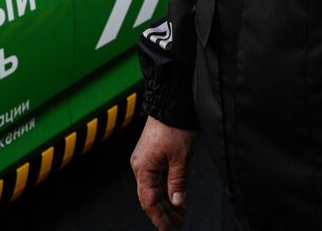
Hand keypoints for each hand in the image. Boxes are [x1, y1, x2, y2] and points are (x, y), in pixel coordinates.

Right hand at [131, 116, 195, 230]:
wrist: (171, 103)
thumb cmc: (174, 126)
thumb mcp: (181, 158)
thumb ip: (178, 182)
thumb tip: (177, 202)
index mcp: (143, 169)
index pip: (149, 202)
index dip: (160, 218)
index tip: (170, 229)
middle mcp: (141, 166)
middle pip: (151, 197)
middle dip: (165, 212)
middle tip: (179, 223)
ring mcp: (146, 161)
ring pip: (155, 189)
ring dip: (167, 202)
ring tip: (180, 214)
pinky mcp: (152, 155)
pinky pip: (157, 178)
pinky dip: (167, 189)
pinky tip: (176, 197)